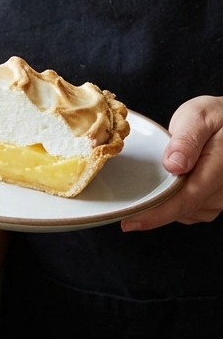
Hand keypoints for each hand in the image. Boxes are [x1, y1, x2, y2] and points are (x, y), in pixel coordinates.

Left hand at [121, 95, 222, 230]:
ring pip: (185, 213)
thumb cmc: (215, 117)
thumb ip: (187, 140)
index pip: (187, 199)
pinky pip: (189, 210)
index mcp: (220, 168)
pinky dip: (172, 203)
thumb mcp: (199, 117)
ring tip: (146, 189)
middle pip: (184, 210)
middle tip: (124, 209)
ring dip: (163, 206)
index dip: (157, 214)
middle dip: (153, 212)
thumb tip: (174, 165)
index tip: (131, 221)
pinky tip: (163, 189)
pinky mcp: (214, 201)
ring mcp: (220, 199)